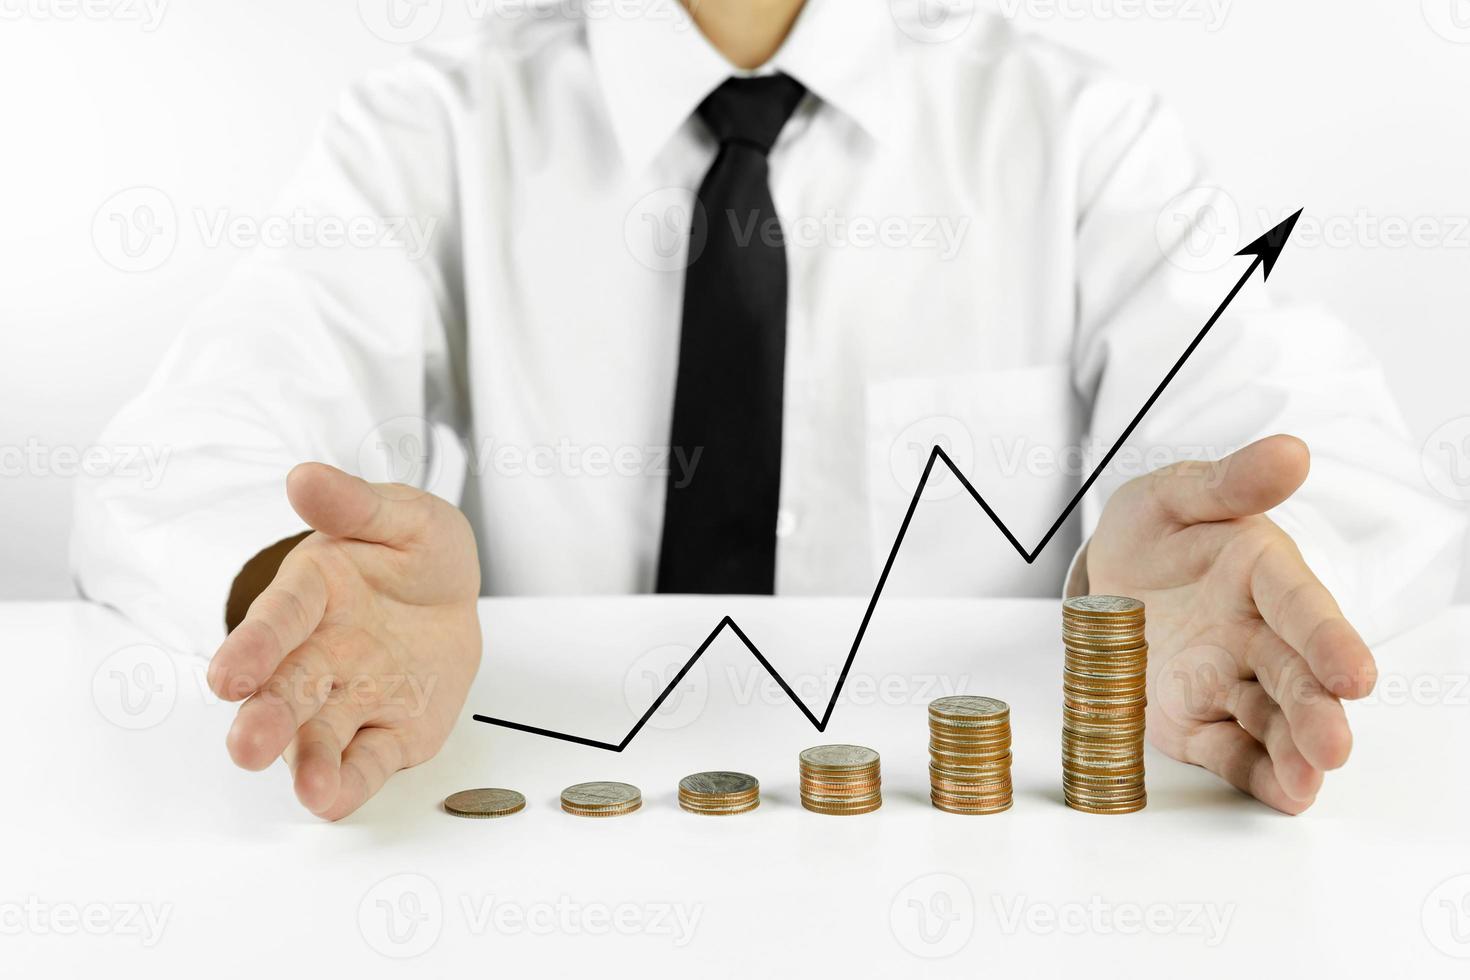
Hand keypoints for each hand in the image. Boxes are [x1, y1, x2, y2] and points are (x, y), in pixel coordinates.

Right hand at [206, 463, 481, 819]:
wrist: (451, 593)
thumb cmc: (413, 549)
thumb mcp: (400, 514)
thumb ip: (355, 503)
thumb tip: (304, 477)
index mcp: (314, 594)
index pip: (279, 619)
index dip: (253, 647)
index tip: (227, 676)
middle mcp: (320, 652)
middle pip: (286, 689)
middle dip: (266, 719)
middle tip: (246, 746)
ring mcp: (354, 695)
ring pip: (319, 734)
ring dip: (307, 762)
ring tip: (306, 787)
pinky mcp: (389, 730)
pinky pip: (367, 760)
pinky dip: (352, 780)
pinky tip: (335, 799)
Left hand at [1086, 435, 1375, 813]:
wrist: (1106, 575)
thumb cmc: (1153, 530)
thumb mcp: (1175, 494)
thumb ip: (1228, 482)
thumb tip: (1290, 451)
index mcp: (1261, 573)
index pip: (1301, 606)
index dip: (1328, 639)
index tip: (1356, 674)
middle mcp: (1257, 634)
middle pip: (1294, 675)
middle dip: (1317, 711)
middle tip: (1335, 746)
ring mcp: (1229, 681)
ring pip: (1272, 720)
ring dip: (1294, 752)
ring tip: (1310, 781)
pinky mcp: (1199, 721)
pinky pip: (1233, 751)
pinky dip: (1258, 775)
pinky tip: (1284, 795)